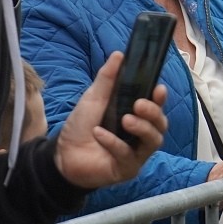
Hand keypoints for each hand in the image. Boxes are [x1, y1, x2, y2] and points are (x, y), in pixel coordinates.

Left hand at [54, 51, 168, 188]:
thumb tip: (119, 54)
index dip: (161, 98)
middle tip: (138, 104)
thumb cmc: (81, 126)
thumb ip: (107, 78)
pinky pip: (128, 155)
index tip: (158, 88)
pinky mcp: (127, 168)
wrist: (61, 155)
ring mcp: (136, 153)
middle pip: (160, 124)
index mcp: (137, 116)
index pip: (157, 106)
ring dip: (142, 128)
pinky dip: (114, 143)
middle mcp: (141, 135)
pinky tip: (100, 134)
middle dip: (154, 112)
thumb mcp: (93, 98)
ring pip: (153, 141)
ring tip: (126, 119)